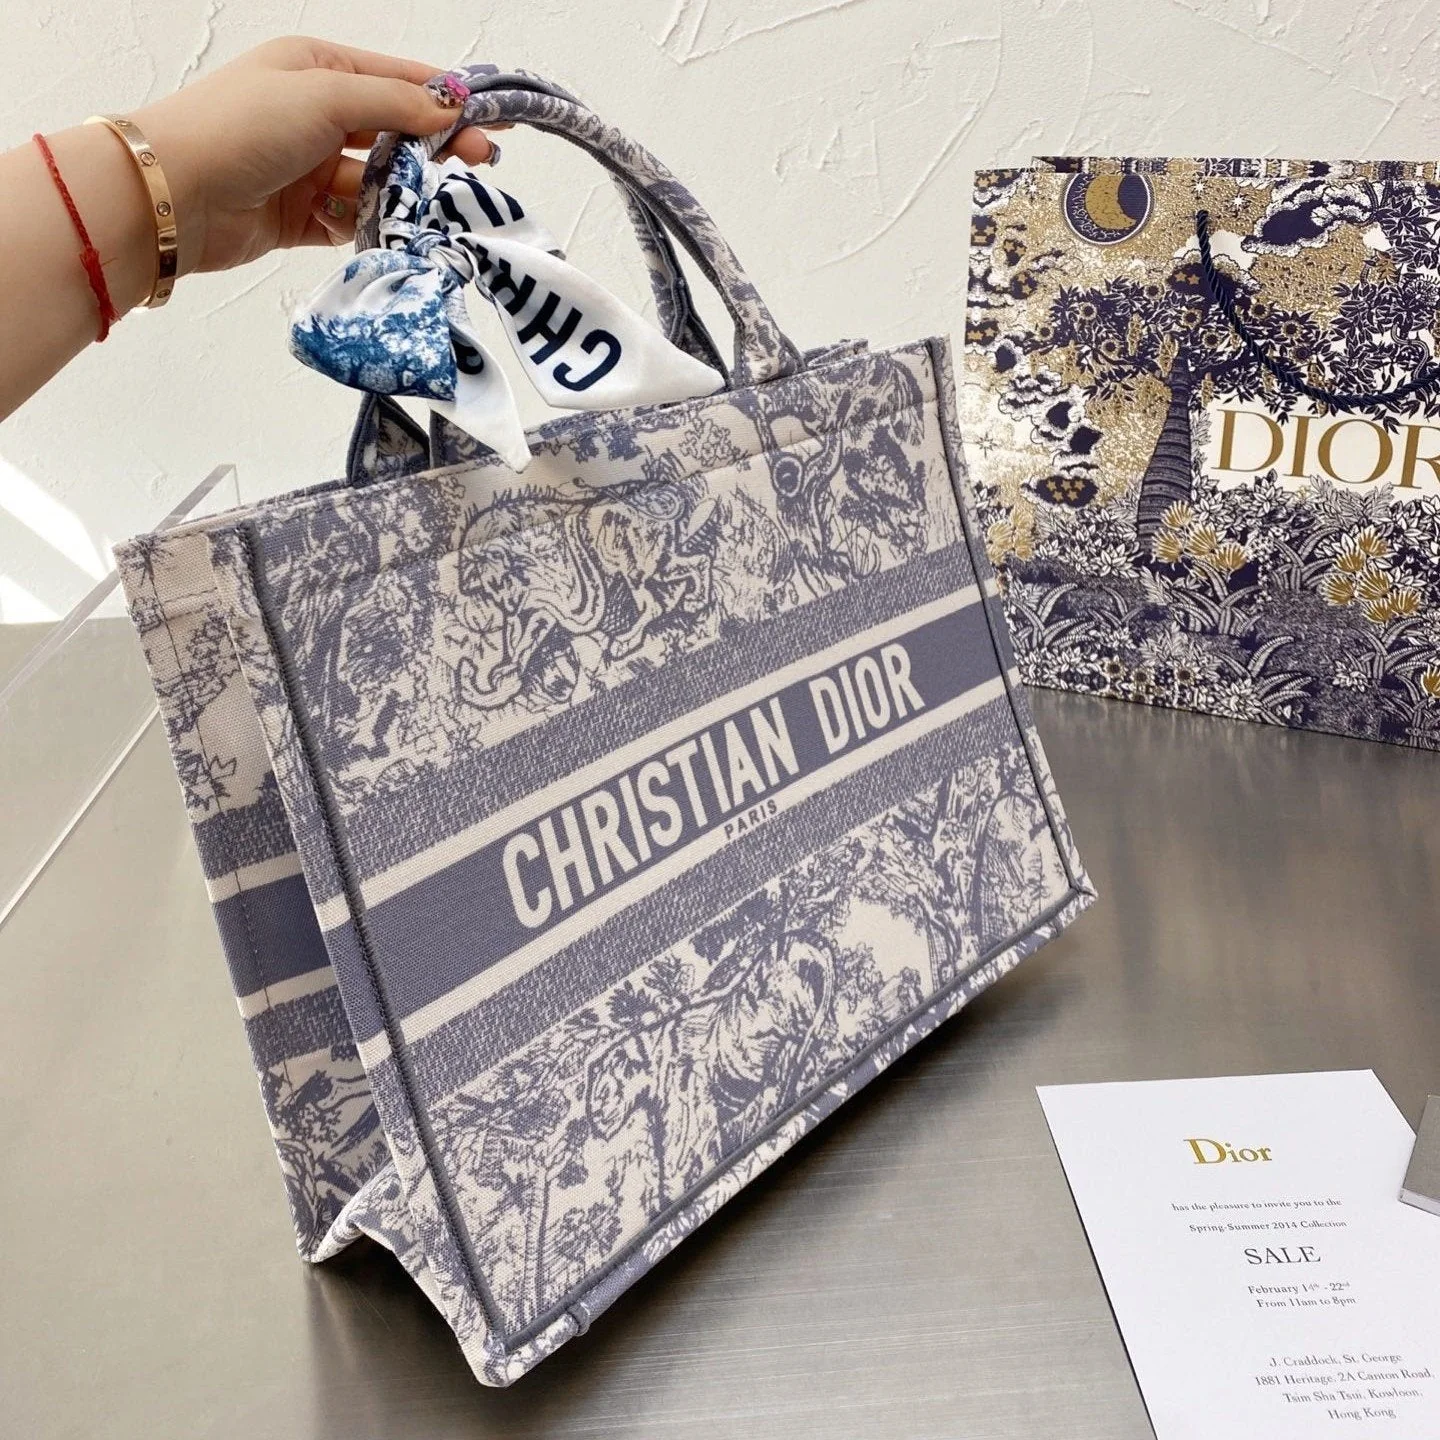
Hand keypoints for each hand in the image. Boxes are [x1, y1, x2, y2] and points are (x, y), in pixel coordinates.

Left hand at [131, 37, 499, 275]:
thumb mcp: (327, 97)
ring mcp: (309, 167)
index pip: (400, 81)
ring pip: (377, 183)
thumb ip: (395, 104)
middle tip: (479, 167)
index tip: (497, 121)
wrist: (176, 193)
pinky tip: (381, 230)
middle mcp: (315, 115)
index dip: (450, 99)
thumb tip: (451, 107)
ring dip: (402, 195)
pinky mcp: (301, 217)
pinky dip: (367, 227)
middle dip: (435, 151)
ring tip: (430, 208)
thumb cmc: (244, 125)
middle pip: (395, 134)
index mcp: (319, 69)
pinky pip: (352, 222)